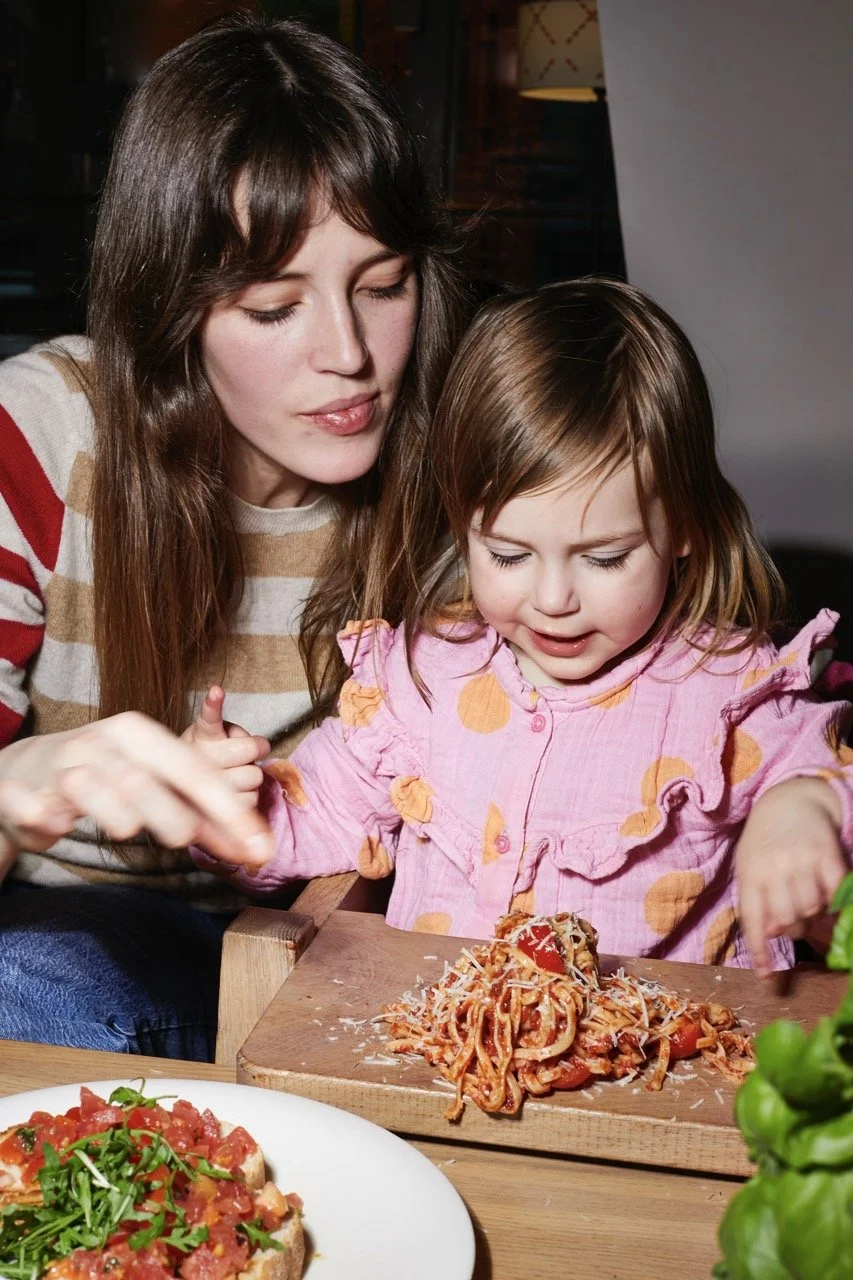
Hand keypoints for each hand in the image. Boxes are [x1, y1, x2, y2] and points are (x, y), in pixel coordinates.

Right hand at [0, 712, 274, 866]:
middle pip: (147, 779)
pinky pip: (36, 805)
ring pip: (95, 789)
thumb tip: (257, 847)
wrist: (27, 770)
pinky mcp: (25, 791)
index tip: (259, 846)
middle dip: (176, 816)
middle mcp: (105, 743)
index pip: (194, 771)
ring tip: (127, 831)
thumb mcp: (156, 787)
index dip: (228, 809)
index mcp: (143, 735)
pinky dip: (45, 815)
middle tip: (188, 842)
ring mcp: (65, 765)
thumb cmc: (107, 780)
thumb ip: (203, 816)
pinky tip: (57, 824)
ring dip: (117, 815)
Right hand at [183, 686, 268, 809]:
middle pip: (248, 750)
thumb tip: (257, 746)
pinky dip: (248, 796)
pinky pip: (251, 800)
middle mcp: (199, 757)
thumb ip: (230, 732)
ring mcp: (207, 784)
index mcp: (200, 735)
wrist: (180, 792)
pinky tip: (232, 793)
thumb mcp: (211, 736)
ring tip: (234, 774)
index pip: (208, 719)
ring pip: (254, 776)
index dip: (213, 705)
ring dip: (250, 776)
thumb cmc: (204, 756)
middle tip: (253, 750)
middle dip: (256, 749)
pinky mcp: (217, 808)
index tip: (216, 691)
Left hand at [736, 777, 847, 975]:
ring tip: (811, 904)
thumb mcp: (749, 866)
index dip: (760, 952)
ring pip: (812, 910)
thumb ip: (757, 899)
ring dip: (814, 916)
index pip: (752, 921)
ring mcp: (801, 860)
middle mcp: (774, 868)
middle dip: (793, 929)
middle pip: (787, 921)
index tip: (766, 978)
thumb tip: (773, 934)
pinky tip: (831, 902)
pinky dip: (835, 904)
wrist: (788, 802)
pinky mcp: (827, 854)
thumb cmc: (764, 842)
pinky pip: (835, 892)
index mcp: (749, 873)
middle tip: (798, 921)